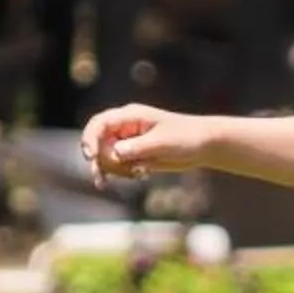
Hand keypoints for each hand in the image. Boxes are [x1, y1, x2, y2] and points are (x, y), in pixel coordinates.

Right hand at [79, 104, 217, 185]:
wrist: (203, 146)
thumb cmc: (186, 137)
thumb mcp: (163, 142)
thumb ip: (138, 147)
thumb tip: (115, 153)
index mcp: (130, 116)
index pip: (99, 124)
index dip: (90, 138)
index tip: (90, 156)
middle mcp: (125, 127)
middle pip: (98, 143)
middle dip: (104, 160)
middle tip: (125, 171)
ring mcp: (127, 141)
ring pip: (105, 157)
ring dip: (114, 169)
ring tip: (137, 174)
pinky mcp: (132, 155)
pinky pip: (116, 166)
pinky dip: (121, 173)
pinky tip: (137, 176)